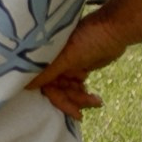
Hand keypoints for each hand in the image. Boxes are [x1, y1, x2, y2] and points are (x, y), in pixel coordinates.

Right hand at [26, 0, 141, 116]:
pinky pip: (77, 85)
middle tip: (83, 111)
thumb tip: (24, 86)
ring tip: (96, 102)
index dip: (56, 97)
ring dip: (80, 98)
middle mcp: (54, 62)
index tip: (70, 110)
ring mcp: (67, 65)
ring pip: (68, 89)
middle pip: (57, 89)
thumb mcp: (67, 57)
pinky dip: (84, 93)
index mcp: (47, 57)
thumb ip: (46, 72)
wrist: (117, 30)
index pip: (45, 84)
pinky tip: (95, 98)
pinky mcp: (80, 67)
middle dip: (71, 100)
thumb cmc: (89, 39)